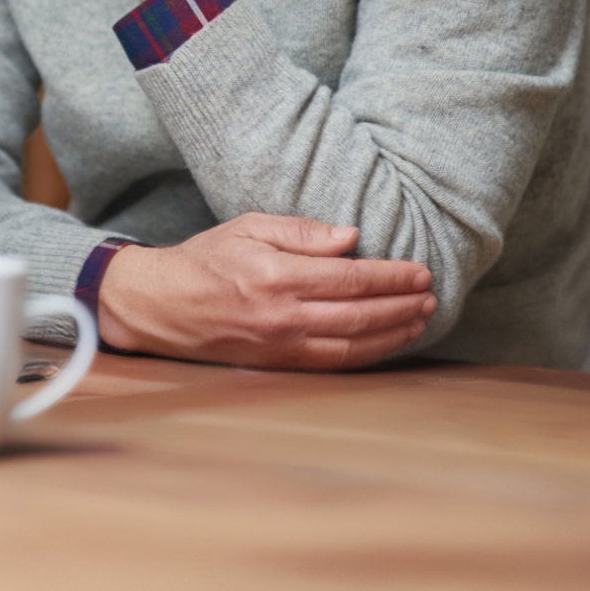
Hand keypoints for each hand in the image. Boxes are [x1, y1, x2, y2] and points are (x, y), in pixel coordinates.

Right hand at [96, 213, 435, 368]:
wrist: (158, 305)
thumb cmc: (204, 260)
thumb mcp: (248, 226)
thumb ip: (302, 231)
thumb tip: (351, 238)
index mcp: (277, 275)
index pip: (351, 278)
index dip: (392, 276)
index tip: (419, 271)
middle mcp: (282, 315)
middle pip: (360, 314)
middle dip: (401, 305)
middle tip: (430, 295)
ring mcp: (280, 345)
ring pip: (352, 344)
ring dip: (392, 333)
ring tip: (418, 319)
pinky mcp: (276, 364)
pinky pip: (331, 362)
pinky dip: (365, 355)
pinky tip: (384, 344)